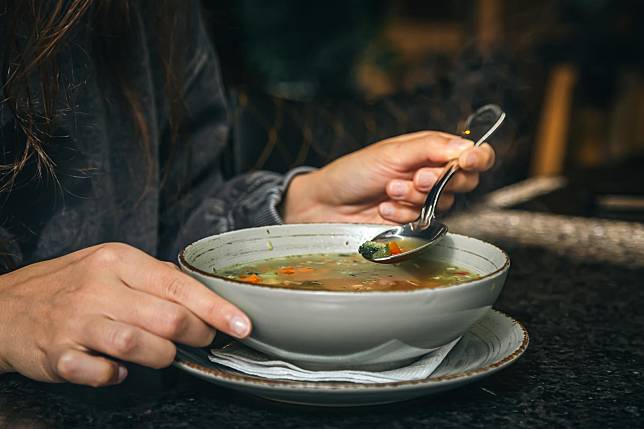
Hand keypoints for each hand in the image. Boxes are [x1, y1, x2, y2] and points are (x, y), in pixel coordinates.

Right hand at [0, 243, 250, 385]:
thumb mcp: (112, 265)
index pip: (178, 285)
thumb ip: (156, 277)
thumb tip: (202, 295)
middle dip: (196, 334)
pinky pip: (100, 373)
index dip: (215, 309)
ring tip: (163, 354)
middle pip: (166, 318)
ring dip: (162, 356)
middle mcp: (98, 288)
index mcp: (118, 261)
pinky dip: (116, 376)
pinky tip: (119, 369)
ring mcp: (76, 322)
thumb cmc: (71, 284)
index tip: (241, 325)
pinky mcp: (58, 355)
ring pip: (138, 345)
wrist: (8, 306)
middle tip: (202, 339)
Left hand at [283, 131, 494, 223]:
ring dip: (414, 197)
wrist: (327, 204)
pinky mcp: (413, 221)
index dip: (477, 158)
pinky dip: (403, 214)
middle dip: (439, 181)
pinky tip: (384, 208)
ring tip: (388, 190)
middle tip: (415, 177)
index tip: (468, 162)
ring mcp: (423, 198)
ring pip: (444, 203)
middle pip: (465, 181)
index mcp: (430, 150)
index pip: (471, 153)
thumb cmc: (354, 172)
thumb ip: (430, 148)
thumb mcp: (391, 153)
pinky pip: (425, 221)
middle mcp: (431, 173)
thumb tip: (467, 147)